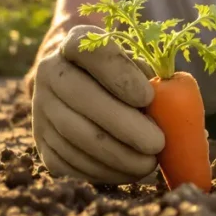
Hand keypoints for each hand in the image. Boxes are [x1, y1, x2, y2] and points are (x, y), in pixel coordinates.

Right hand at [31, 25, 165, 183]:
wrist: (76, 83)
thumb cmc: (121, 74)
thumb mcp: (134, 63)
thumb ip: (150, 77)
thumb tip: (175, 108)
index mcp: (75, 43)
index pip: (93, 53)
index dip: (120, 76)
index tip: (147, 97)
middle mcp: (50, 72)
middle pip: (83, 99)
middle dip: (124, 126)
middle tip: (158, 143)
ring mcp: (41, 108)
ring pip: (76, 136)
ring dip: (117, 155)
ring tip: (149, 164)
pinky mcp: (41, 142)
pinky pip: (70, 163)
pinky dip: (103, 172)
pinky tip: (129, 172)